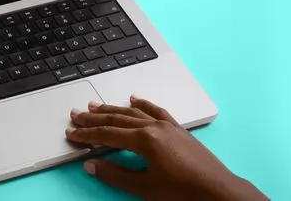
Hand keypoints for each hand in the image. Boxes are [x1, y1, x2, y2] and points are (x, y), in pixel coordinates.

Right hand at [66, 96, 266, 200]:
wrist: (219, 192)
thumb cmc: (184, 192)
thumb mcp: (145, 188)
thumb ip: (116, 175)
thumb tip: (91, 165)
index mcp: (144, 140)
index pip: (107, 134)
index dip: (87, 134)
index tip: (71, 133)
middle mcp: (154, 127)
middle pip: (117, 119)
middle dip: (94, 117)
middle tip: (76, 115)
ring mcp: (167, 126)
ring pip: (133, 112)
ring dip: (112, 108)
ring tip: (95, 105)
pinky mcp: (178, 130)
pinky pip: (155, 111)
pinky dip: (142, 103)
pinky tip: (134, 98)